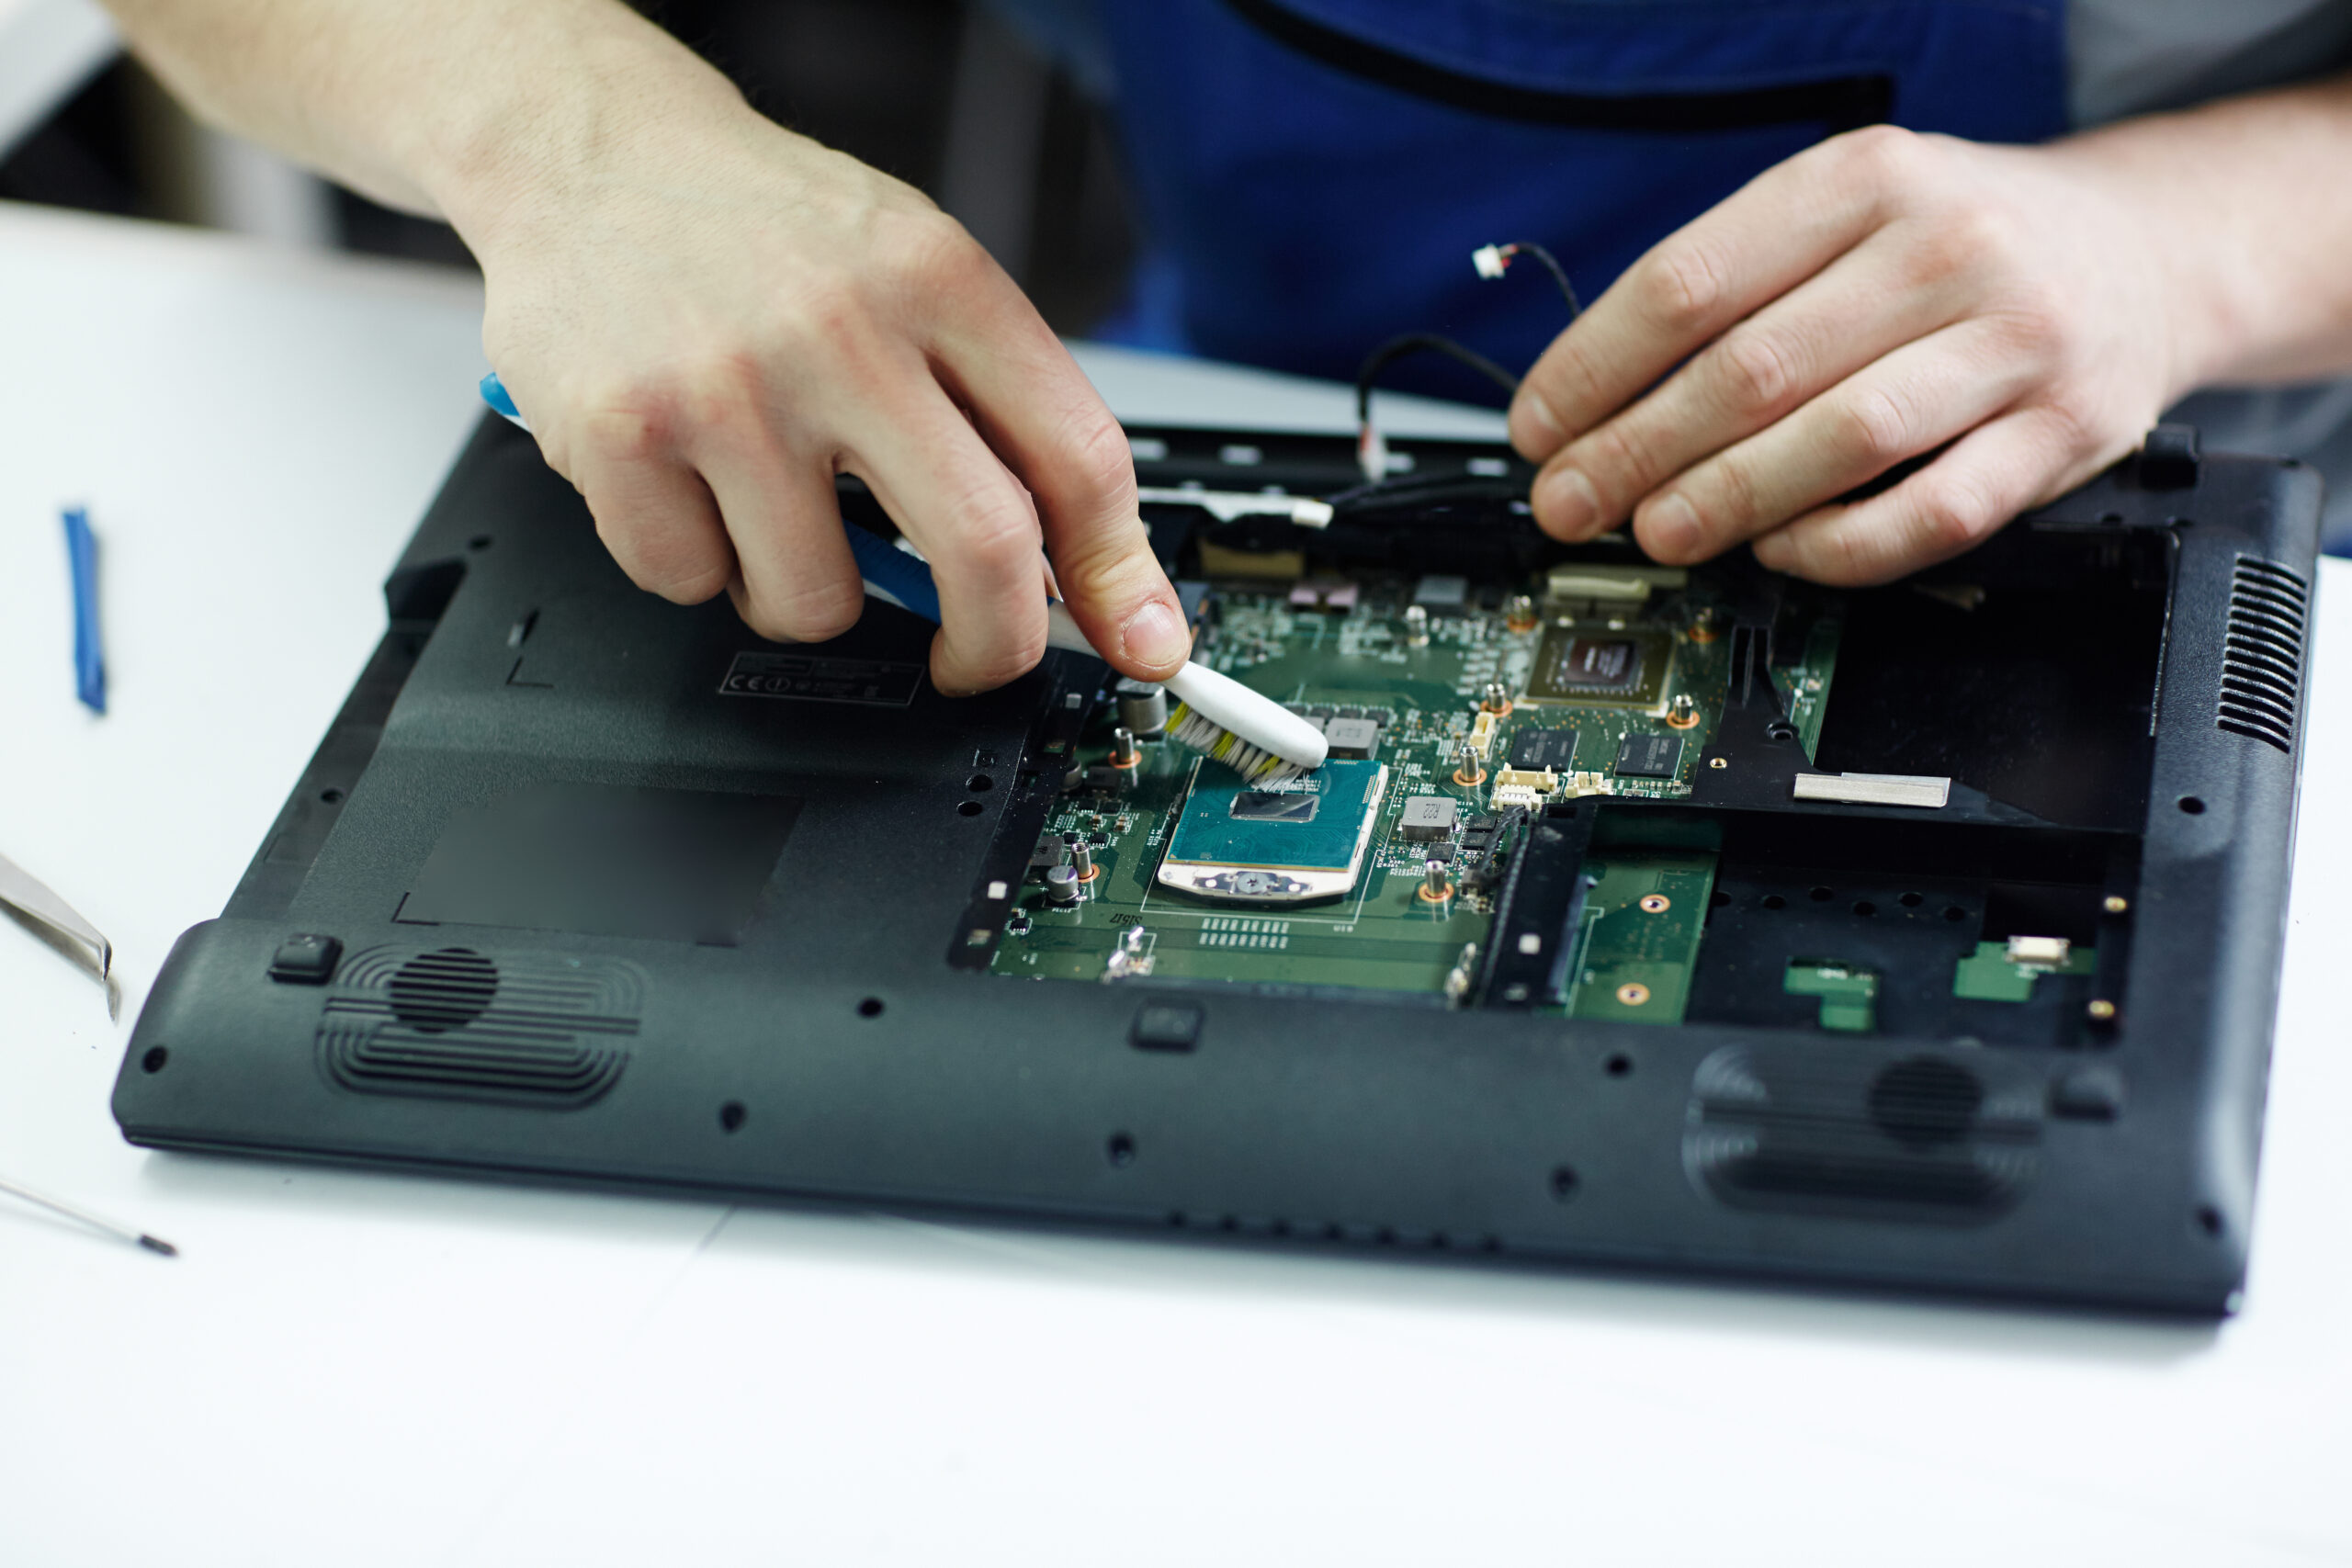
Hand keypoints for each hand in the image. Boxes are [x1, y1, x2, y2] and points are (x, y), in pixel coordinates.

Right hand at [461, 88, 1188, 693]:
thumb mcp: (907, 269)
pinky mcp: (621, 437)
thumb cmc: (758, 227)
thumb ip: (992, 405)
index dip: (1121, 574)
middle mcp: (842, 329)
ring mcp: (728, 388)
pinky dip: (694, 563)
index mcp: (938, 280)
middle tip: (969, 656)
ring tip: (771, 504)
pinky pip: (693, 586)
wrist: (584, 153)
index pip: (1079, 455)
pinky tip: (686, 479)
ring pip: (819, 601)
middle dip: (991, 645)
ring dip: (802, 592)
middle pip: (982, 551)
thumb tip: (1077, 574)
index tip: (1137, 638)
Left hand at [1508, 125, 2207, 582]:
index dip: (1592, 369)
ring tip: (1655, 533)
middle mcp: (1945, 248)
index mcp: (1865, 178)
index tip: (1537, 428)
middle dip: (1634, 450)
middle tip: (1571, 502)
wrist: (2146, 251)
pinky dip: (1839, 545)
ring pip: (1839, 440)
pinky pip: (1930, 512)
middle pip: (1751, 369)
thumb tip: (1590, 404)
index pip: (1691, 281)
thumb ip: (1734, 287)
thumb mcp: (1847, 212)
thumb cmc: (1958, 246)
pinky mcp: (2064, 434)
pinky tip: (1781, 550)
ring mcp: (2014, 343)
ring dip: (1725, 500)